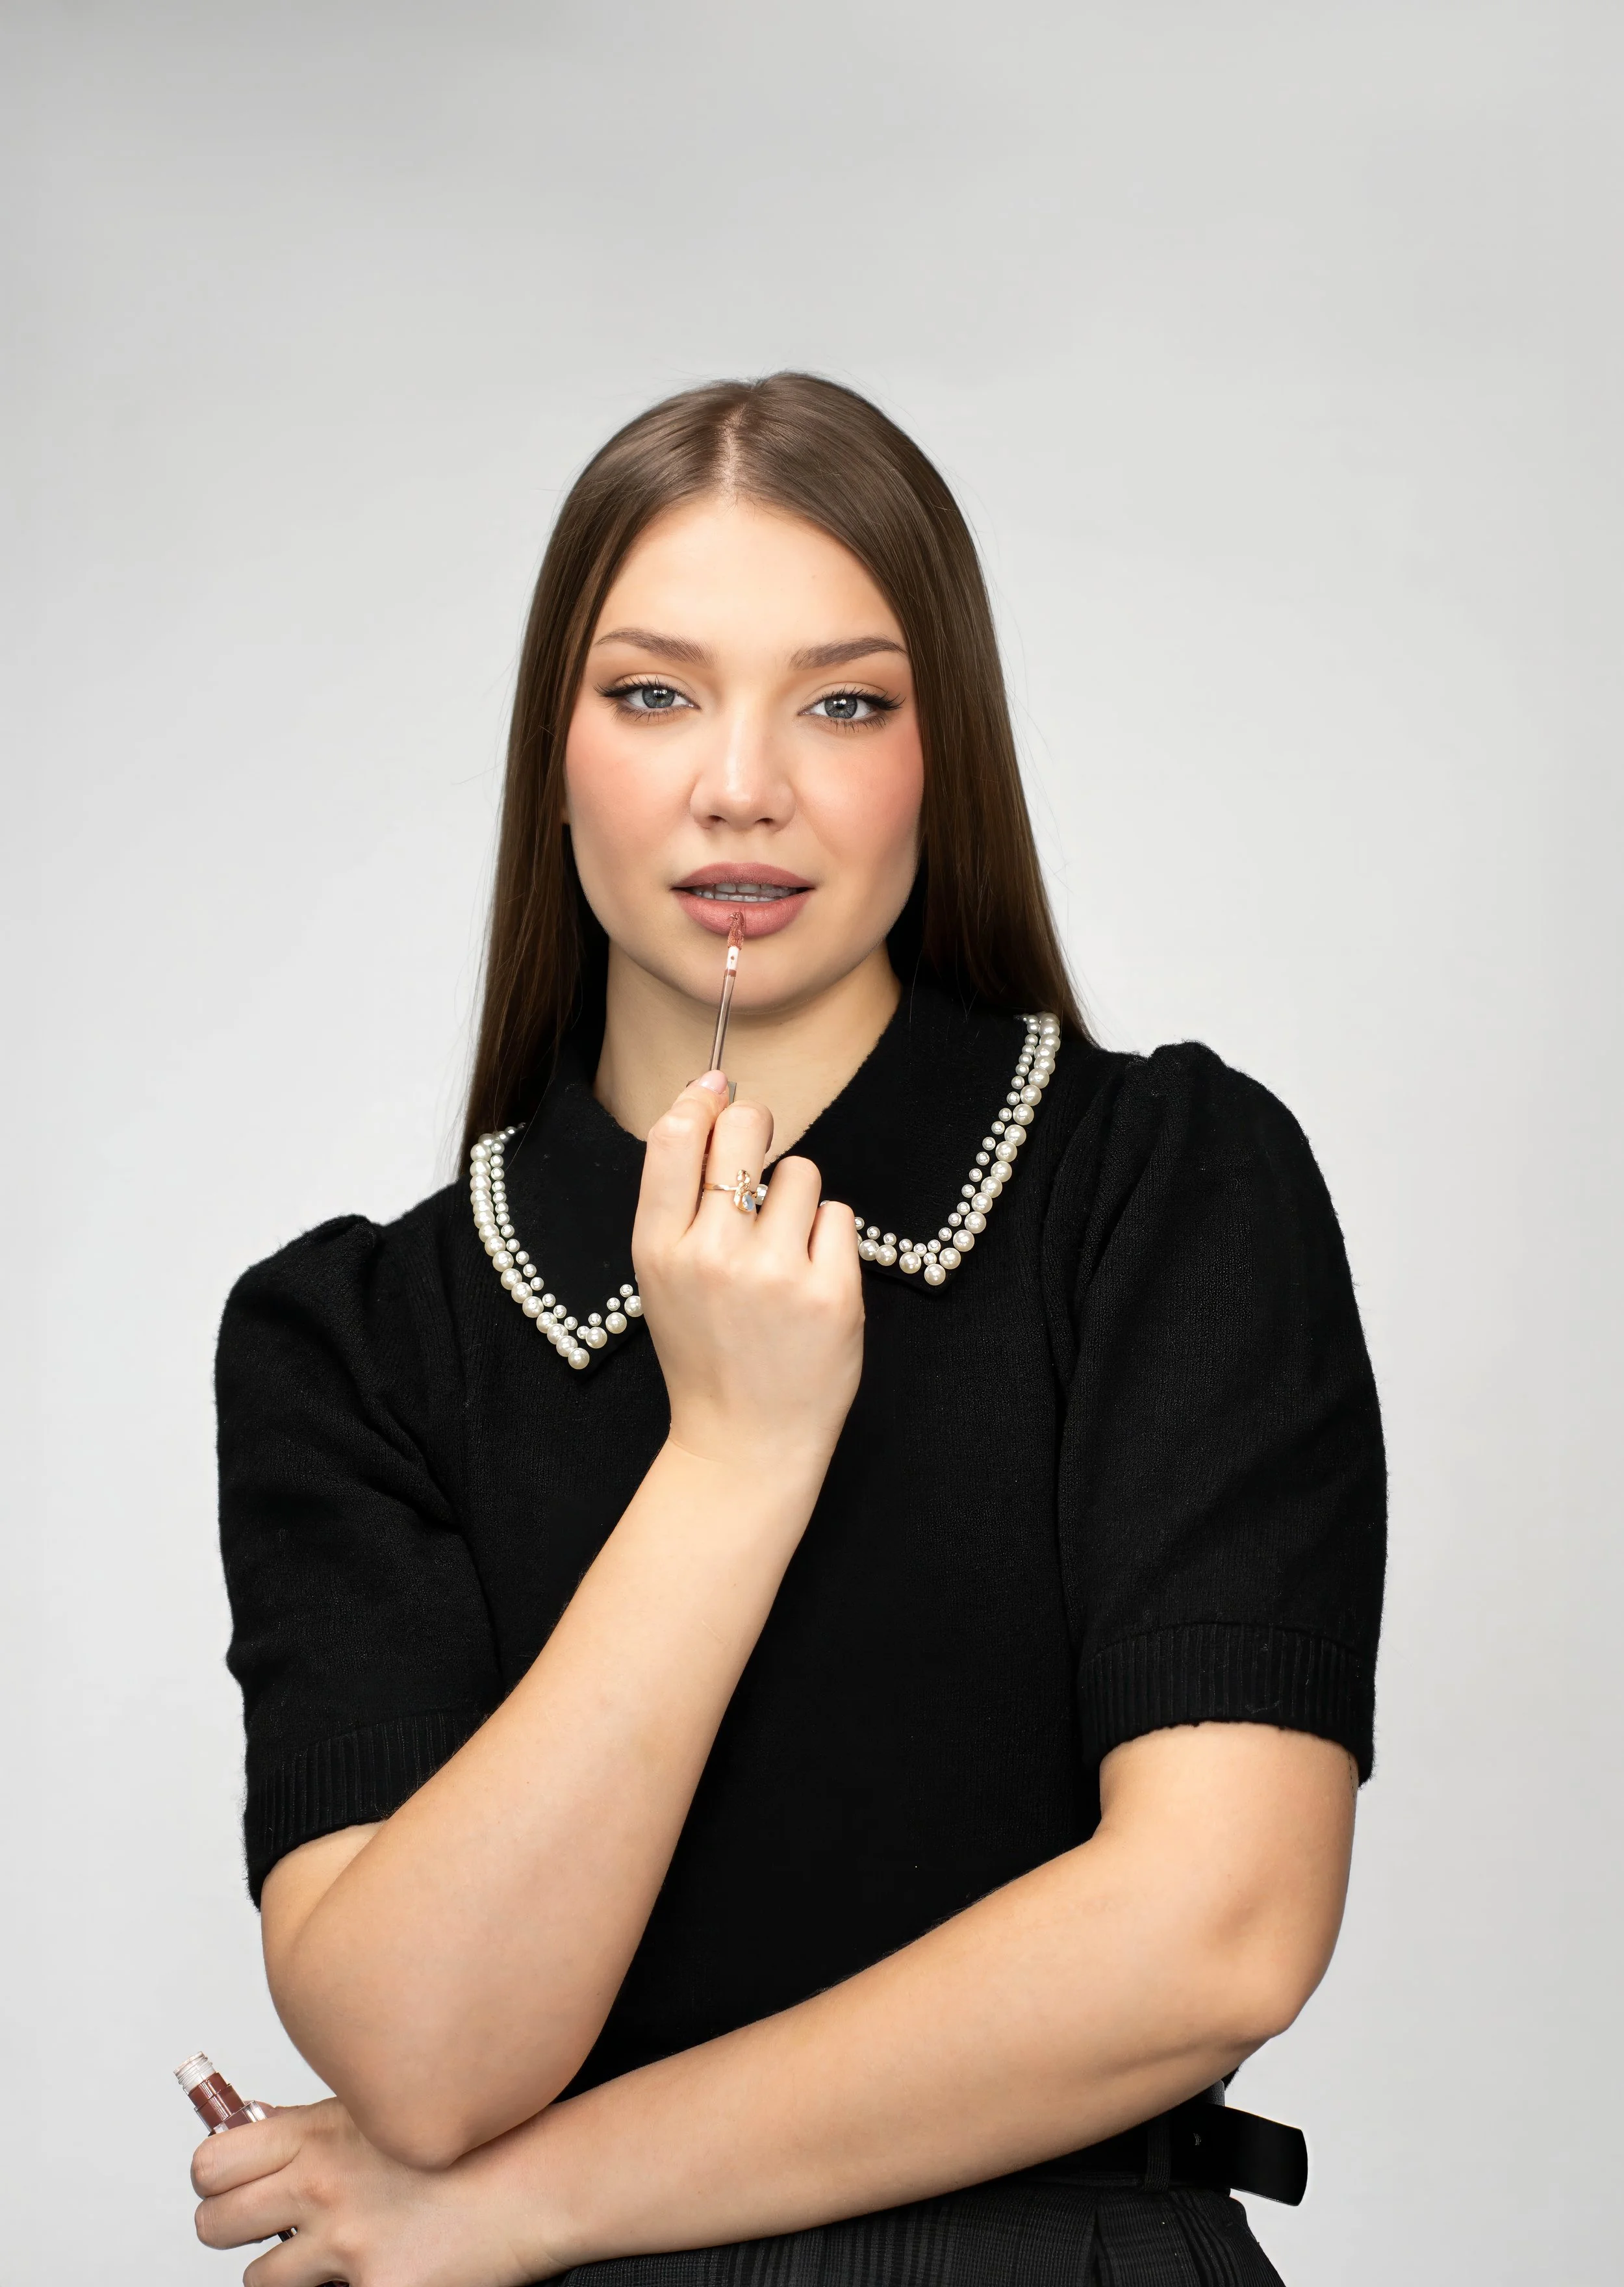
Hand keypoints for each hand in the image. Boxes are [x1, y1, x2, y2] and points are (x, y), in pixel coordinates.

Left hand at [191, 2099, 572, 2286]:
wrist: (530, 2184)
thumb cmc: (465, 2142)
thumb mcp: (379, 2112)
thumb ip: (315, 2131)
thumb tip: (249, 2142)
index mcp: (319, 2132)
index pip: (211, 2163)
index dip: (215, 2179)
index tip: (232, 2184)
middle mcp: (323, 2185)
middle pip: (214, 2224)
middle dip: (233, 2228)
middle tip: (270, 2226)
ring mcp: (345, 2243)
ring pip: (260, 2280)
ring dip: (290, 2272)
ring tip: (335, 2251)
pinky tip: (382, 2267)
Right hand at [632, 1077, 863, 1470]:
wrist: (745, 1442)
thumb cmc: (706, 1349)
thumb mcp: (663, 1275)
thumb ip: (677, 1196)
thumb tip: (708, 1097)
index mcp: (658, 1249)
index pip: (673, 1137)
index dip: (699, 1101)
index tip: (715, 1093)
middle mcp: (713, 1256)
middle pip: (744, 1130)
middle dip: (754, 1126)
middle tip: (756, 1157)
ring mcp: (775, 1275)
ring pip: (801, 1173)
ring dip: (797, 1199)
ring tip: (783, 1249)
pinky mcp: (831, 1293)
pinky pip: (839, 1217)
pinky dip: (828, 1240)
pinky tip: (810, 1279)